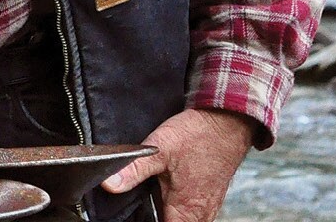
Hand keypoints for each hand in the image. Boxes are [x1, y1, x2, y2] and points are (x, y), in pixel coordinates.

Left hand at [99, 107, 254, 221]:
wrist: (226, 122)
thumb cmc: (197, 136)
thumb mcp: (159, 149)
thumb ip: (134, 170)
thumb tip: (109, 184)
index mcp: (186, 209)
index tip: (136, 213)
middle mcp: (200, 214)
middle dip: (154, 217)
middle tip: (141, 203)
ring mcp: (207, 206)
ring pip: (184, 221)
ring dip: (166, 214)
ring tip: (151, 199)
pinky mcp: (210, 197)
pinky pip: (192, 213)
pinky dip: (178, 208)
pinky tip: (167, 194)